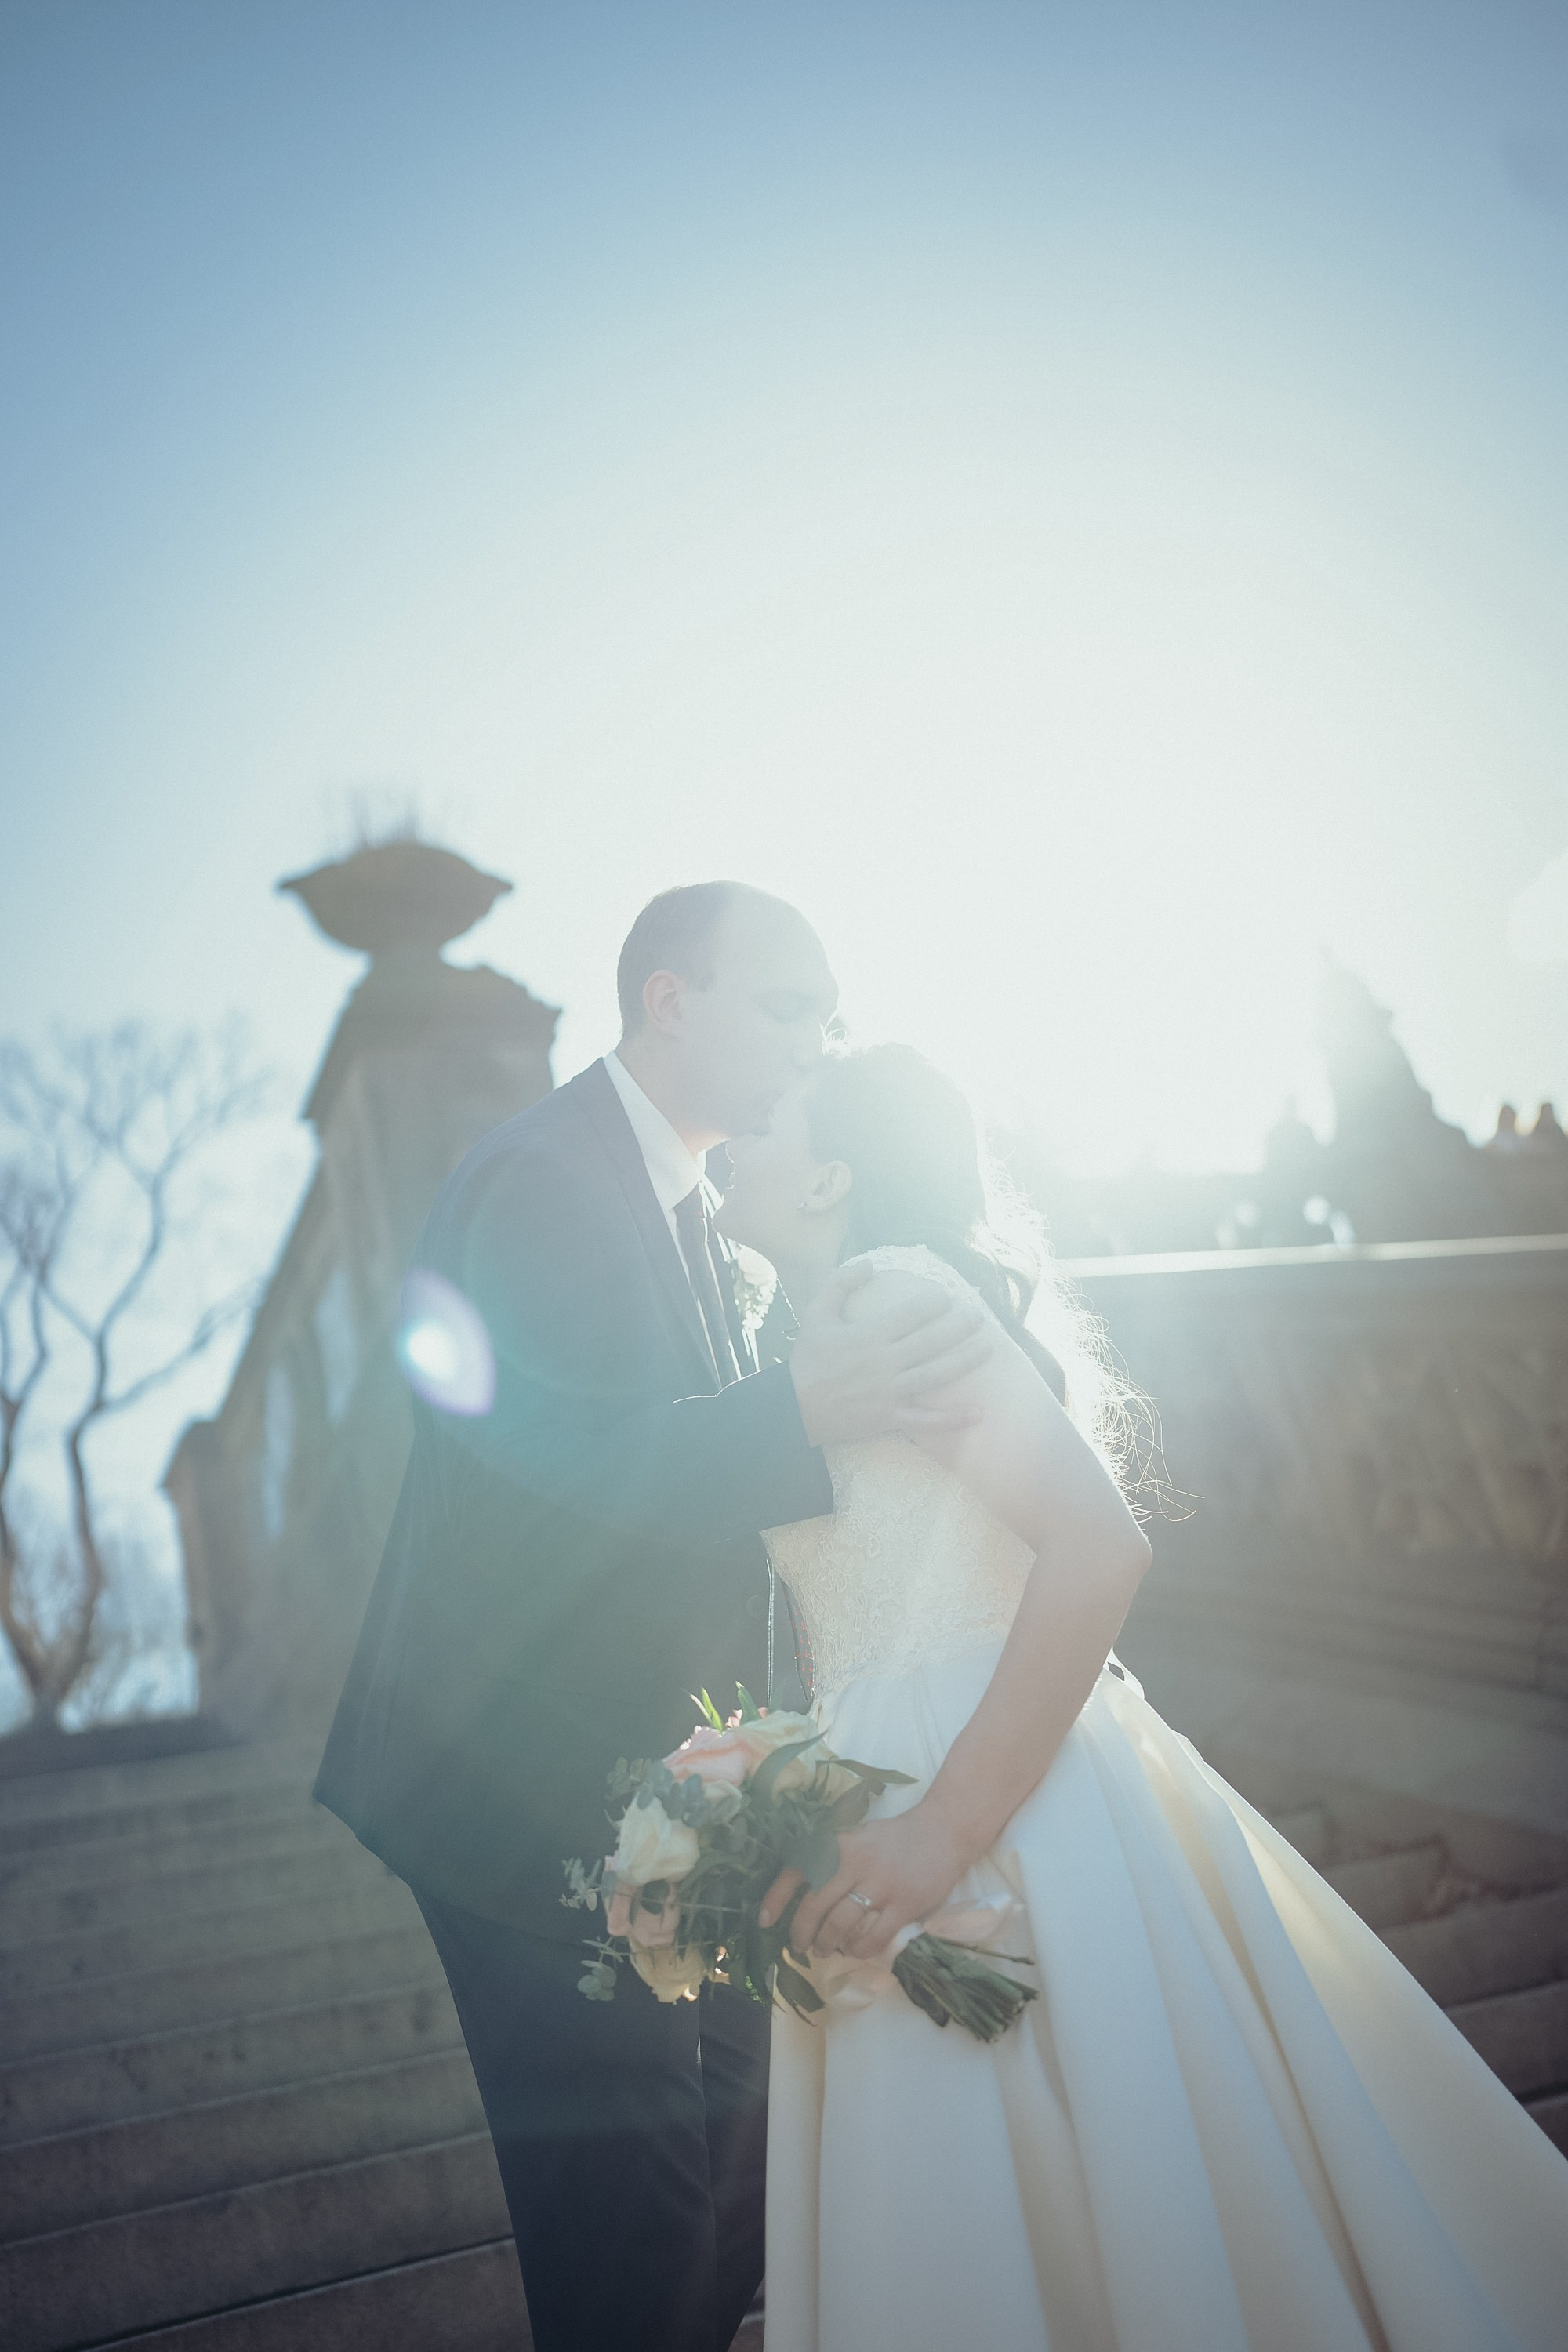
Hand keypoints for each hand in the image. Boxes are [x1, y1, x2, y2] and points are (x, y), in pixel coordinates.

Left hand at [757, 1806, 973, 1959]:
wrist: (943, 1831)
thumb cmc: (894, 1838)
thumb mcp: (857, 1836)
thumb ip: (832, 1858)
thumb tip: (802, 1895)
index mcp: (840, 1843)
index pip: (798, 1869)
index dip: (776, 1897)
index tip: (764, 1921)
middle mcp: (856, 1861)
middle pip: (815, 1904)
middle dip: (801, 1932)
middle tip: (799, 1945)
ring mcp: (881, 1883)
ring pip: (840, 1924)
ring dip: (827, 1943)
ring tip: (825, 1949)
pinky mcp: (905, 1903)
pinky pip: (874, 1937)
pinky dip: (859, 1950)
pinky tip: (855, 1951)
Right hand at [789, 1259, 989, 1448]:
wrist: (793, 1408)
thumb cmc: (807, 1359)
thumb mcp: (815, 1313)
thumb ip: (839, 1283)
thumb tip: (868, 1263)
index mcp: (868, 1336)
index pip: (910, 1314)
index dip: (933, 1303)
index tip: (947, 1296)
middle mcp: (884, 1362)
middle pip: (930, 1342)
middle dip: (959, 1327)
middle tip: (978, 1316)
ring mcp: (890, 1392)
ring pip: (935, 1375)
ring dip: (964, 1362)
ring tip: (987, 1349)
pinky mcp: (890, 1417)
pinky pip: (926, 1420)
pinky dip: (952, 1418)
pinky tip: (977, 1412)